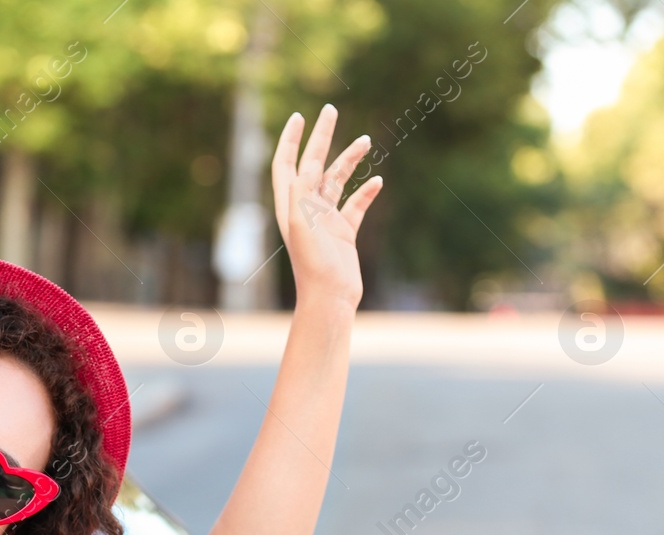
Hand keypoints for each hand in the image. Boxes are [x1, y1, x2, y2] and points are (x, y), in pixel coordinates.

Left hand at [271, 103, 382, 307]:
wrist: (330, 297)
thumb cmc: (313, 263)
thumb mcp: (302, 223)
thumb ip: (301, 192)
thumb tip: (305, 165)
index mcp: (289, 205)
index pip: (285, 163)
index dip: (290, 139)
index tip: (300, 116)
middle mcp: (305, 209)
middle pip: (312, 164)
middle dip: (321, 137)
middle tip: (331, 110)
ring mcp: (325, 220)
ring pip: (337, 180)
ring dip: (350, 159)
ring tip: (366, 141)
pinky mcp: (344, 232)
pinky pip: (356, 205)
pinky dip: (367, 191)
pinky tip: (378, 180)